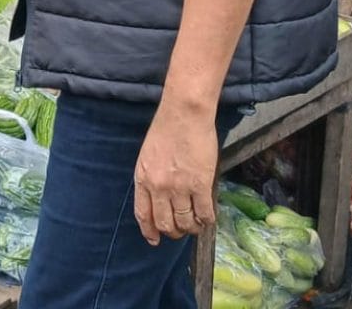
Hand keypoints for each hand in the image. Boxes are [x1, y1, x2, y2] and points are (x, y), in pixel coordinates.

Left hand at [133, 102, 217, 244]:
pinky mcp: (200, 184)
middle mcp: (159, 187)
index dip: (150, 231)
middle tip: (181, 230)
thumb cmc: (166, 128)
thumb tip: (158, 199)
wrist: (184, 113)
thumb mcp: (148, 155)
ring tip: (196, 224)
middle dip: (173, 231)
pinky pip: (204, 213)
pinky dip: (207, 220)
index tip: (154, 239)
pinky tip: (208, 217)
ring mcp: (180, 187)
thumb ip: (151, 177)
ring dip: (191, 228)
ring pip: (185, 222)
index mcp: (143, 178)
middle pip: (165, 223)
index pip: (143, 214)